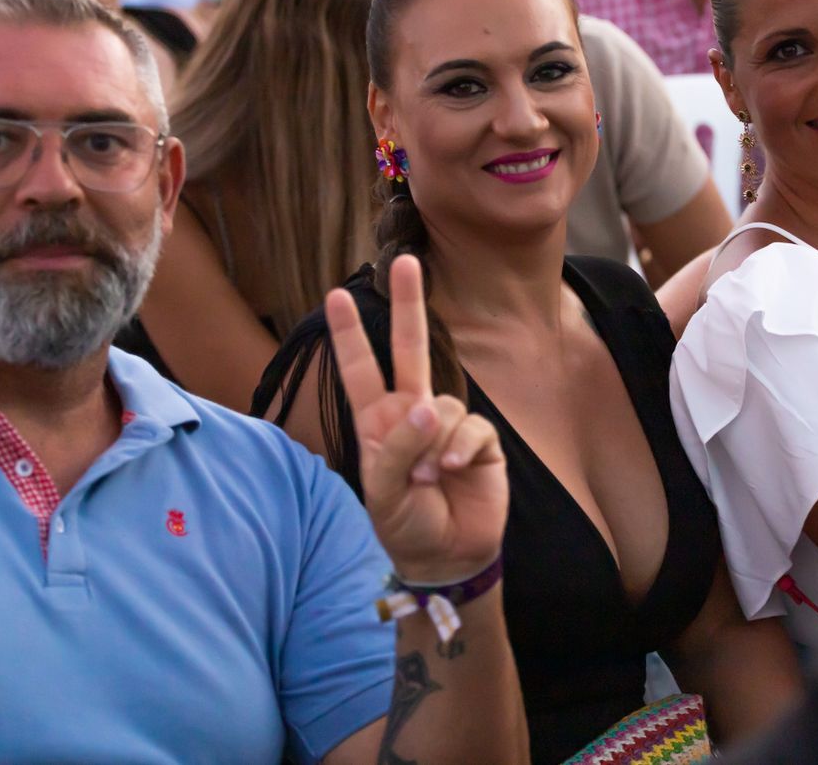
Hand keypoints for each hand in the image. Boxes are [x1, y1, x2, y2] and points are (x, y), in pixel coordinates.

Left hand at [326, 255, 506, 582]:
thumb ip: (397, 447)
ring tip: (429, 479)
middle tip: (407, 261)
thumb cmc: (404, 524)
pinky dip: (460, 449)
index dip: (349, 334)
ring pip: (442, 403)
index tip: (336, 294)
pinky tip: (453, 471)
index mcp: (377, 421)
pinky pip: (471, 427)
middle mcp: (411, 413)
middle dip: (407, 305)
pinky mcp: (480, 441)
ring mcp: (446, 425)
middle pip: (410, 349)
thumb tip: (425, 406)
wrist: (445, 557)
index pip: (360, 369)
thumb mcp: (382, 491)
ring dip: (432, 442)